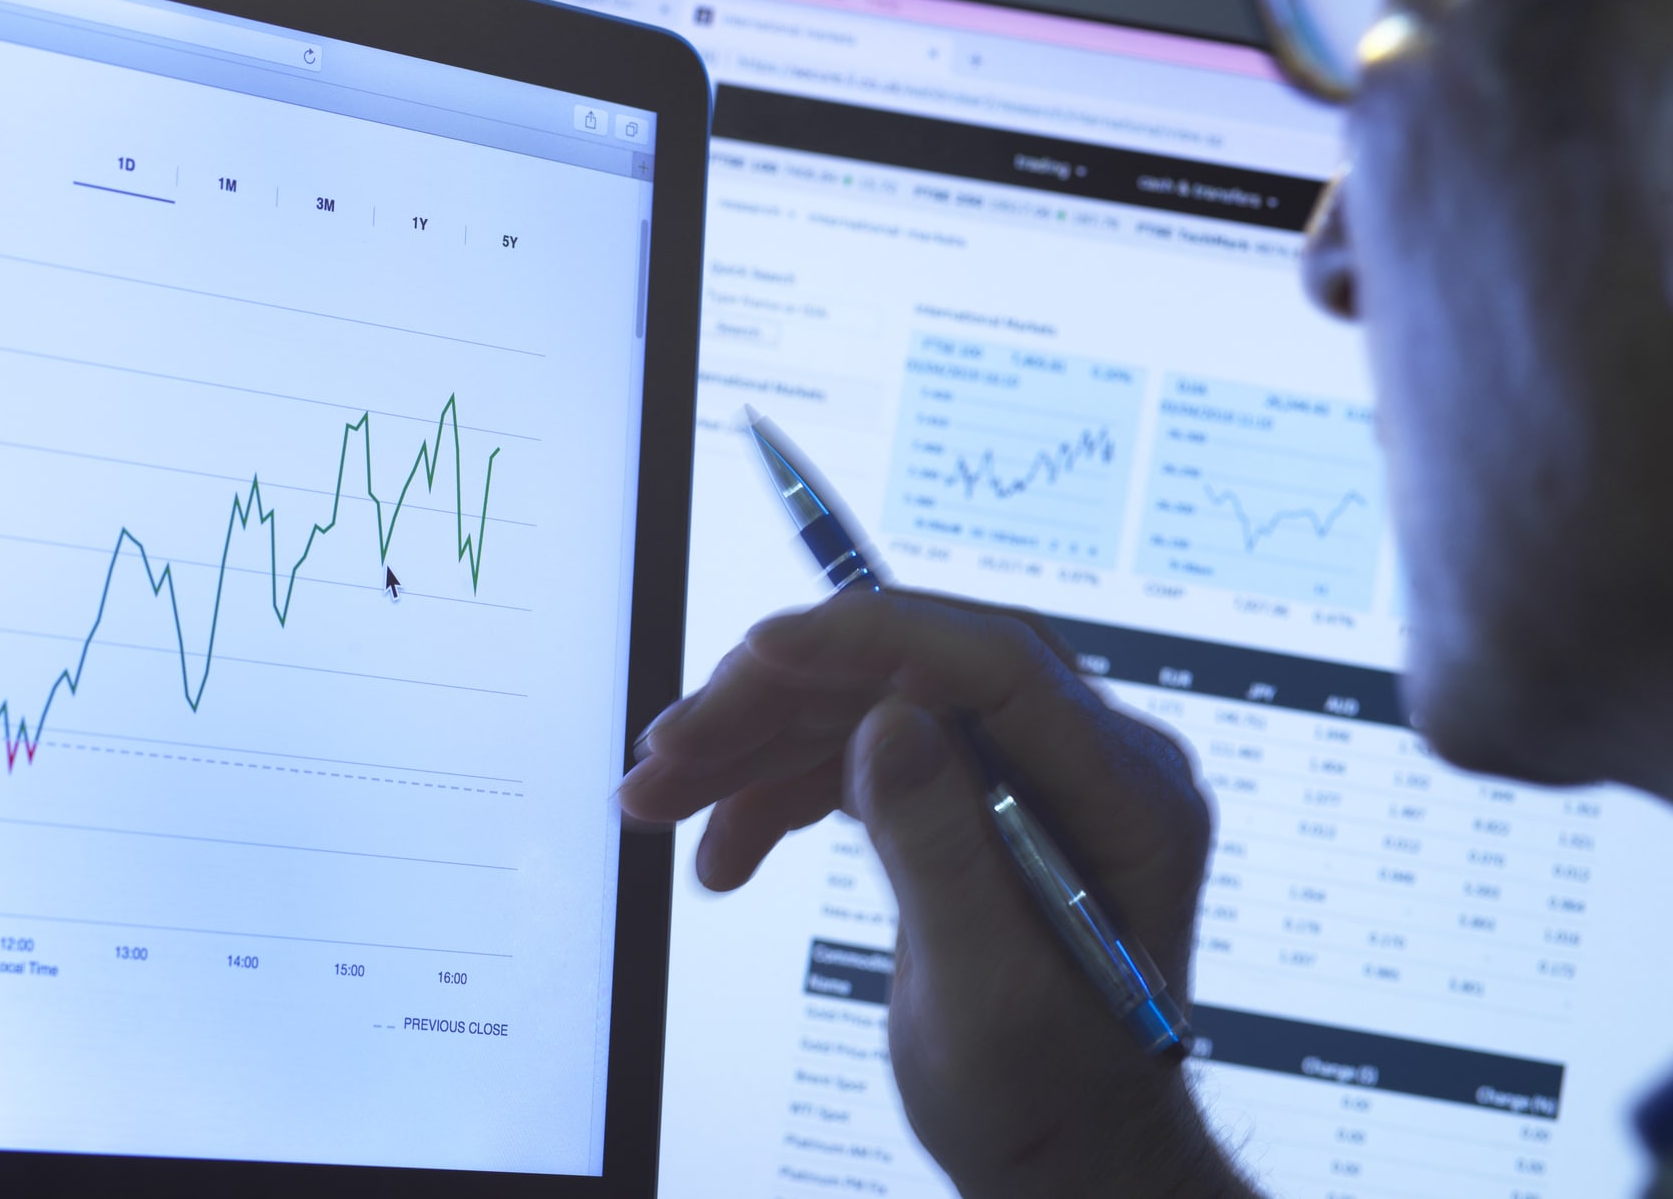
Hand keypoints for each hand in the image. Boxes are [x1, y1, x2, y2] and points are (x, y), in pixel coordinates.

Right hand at [619, 590, 1254, 1198]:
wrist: (1064, 1155)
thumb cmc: (1052, 1101)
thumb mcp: (989, 997)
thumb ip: (944, 853)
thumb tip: (893, 720)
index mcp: (1127, 796)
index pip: (998, 664)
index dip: (873, 640)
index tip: (761, 649)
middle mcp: (1083, 763)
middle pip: (913, 674)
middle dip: (778, 702)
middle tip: (670, 751)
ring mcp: (1026, 775)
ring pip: (868, 707)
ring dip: (754, 749)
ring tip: (659, 799)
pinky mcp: (973, 796)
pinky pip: (863, 756)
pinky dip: (779, 792)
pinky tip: (725, 847)